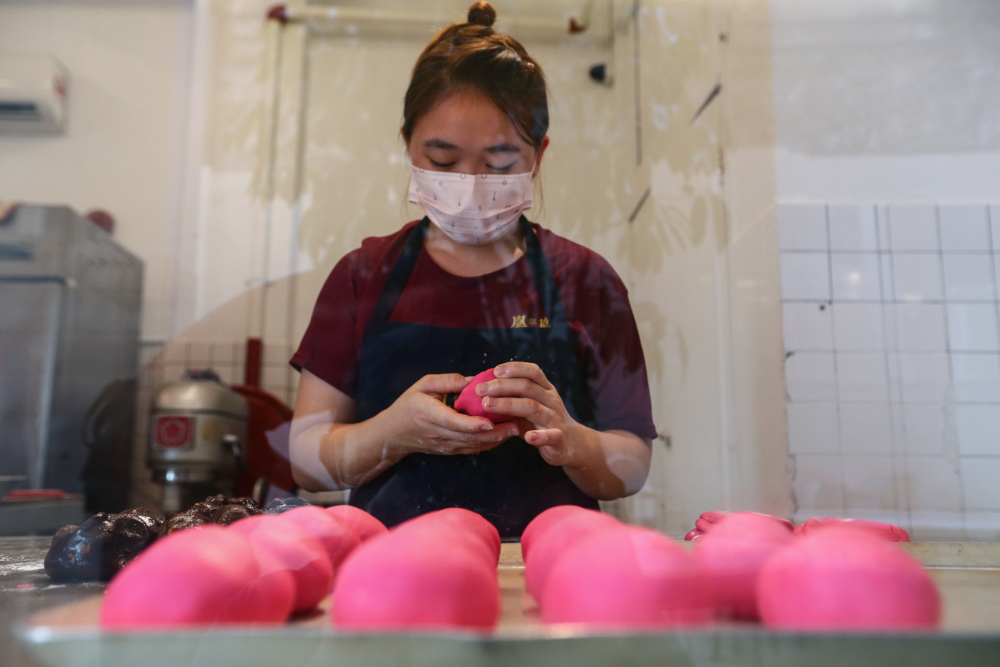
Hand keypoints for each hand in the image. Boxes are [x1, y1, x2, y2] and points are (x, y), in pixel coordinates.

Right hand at [377, 373, 519, 456]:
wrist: (393, 434)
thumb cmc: (408, 404)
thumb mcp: (424, 385)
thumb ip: (448, 381)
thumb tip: (474, 380)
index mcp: (430, 414)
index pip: (455, 422)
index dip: (474, 424)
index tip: (492, 421)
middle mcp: (439, 433)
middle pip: (470, 437)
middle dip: (494, 433)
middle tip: (515, 425)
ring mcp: (445, 445)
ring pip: (474, 446)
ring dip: (495, 440)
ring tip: (515, 430)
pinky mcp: (450, 451)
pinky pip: (472, 450)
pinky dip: (488, 444)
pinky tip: (502, 436)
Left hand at [473, 362, 587, 466]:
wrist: (571, 443)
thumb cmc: (542, 422)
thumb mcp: (529, 405)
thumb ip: (512, 397)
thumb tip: (482, 391)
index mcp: (545, 390)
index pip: (533, 372)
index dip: (514, 368)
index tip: (494, 370)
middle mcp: (551, 401)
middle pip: (527, 387)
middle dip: (501, 386)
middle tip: (479, 389)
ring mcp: (556, 419)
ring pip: (533, 408)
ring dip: (508, 405)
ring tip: (487, 405)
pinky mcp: (560, 439)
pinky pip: (552, 436)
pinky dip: (540, 436)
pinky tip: (527, 437)